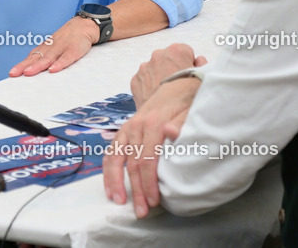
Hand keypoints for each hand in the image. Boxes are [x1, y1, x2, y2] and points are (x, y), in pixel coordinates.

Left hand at [8, 16, 98, 76]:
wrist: (83, 26)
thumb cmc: (66, 40)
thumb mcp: (53, 47)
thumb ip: (43, 58)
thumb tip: (30, 71)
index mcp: (45, 48)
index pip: (31, 57)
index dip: (21, 65)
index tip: (12, 73)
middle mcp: (50, 47)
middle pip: (36, 58)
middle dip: (24, 66)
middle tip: (14, 74)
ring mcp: (61, 48)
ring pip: (48, 58)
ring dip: (38, 66)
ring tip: (29, 73)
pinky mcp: (73, 50)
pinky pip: (66, 58)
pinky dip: (59, 64)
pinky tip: (53, 70)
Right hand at [103, 79, 199, 217]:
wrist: (175, 87)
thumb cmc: (185, 105)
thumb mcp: (189, 113)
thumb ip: (180, 125)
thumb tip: (171, 133)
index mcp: (153, 123)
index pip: (147, 159)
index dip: (149, 182)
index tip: (154, 201)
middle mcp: (136, 126)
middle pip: (132, 162)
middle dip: (136, 189)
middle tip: (141, 211)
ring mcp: (127, 129)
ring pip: (116, 158)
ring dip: (116, 182)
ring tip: (119, 202)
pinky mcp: (123, 132)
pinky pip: (110, 153)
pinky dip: (108, 172)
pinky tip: (110, 189)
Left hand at [130, 44, 206, 107]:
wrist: (164, 119)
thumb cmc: (186, 99)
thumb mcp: (202, 80)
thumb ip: (202, 65)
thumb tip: (199, 60)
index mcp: (176, 51)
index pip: (185, 51)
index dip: (188, 63)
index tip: (189, 73)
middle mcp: (158, 55)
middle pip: (167, 59)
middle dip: (172, 68)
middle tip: (178, 85)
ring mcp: (144, 68)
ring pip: (154, 68)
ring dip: (160, 76)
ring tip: (167, 93)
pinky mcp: (135, 80)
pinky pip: (144, 79)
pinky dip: (149, 86)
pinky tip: (157, 97)